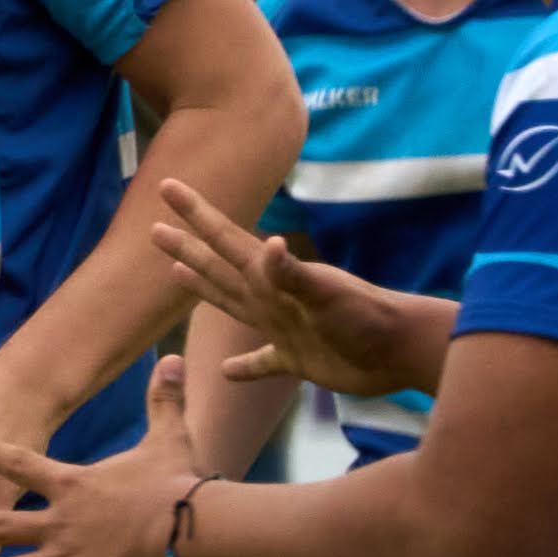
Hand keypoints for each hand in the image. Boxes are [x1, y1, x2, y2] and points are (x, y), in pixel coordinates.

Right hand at [154, 177, 448, 397]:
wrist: (402, 349)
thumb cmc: (368, 318)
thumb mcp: (327, 293)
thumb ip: (294, 273)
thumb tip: (267, 243)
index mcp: (274, 278)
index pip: (226, 239)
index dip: (197, 214)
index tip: (168, 186)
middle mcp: (271, 297)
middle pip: (218, 266)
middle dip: (187, 245)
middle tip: (155, 227)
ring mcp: (282, 326)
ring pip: (231, 302)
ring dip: (203, 287)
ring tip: (177, 272)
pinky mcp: (295, 358)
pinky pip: (260, 362)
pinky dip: (242, 366)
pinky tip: (226, 370)